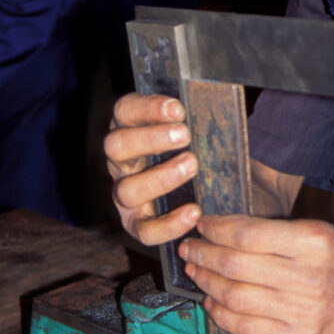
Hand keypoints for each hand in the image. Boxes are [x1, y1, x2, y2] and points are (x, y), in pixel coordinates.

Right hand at [105, 93, 199, 244]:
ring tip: (191, 166)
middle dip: (150, 139)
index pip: (125, 110)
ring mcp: (125, 195)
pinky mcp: (137, 225)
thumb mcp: (195, 131)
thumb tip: (217, 103)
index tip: (177, 109)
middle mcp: (121, 162)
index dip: (146, 108)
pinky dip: (169, 223)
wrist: (209, 193)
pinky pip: (145, 230)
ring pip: (127, 189)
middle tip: (184, 135)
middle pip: (116, 146)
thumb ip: (196, 118)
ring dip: (160, 177)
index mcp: (130, 130)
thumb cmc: (200, 152)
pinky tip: (194, 212)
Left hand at [179, 214, 333, 333]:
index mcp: (313, 241)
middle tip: (190, 248)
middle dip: (204, 255)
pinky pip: (247, 328)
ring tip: (196, 272)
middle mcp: (309, 276)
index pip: (248, 234)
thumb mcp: (317, 232)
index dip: (216, 229)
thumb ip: (275, 232)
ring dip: (206, 284)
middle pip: (236, 266)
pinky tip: (212, 302)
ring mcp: (305, 312)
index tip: (202, 224)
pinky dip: (221, 315)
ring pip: (236, 298)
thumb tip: (221, 230)